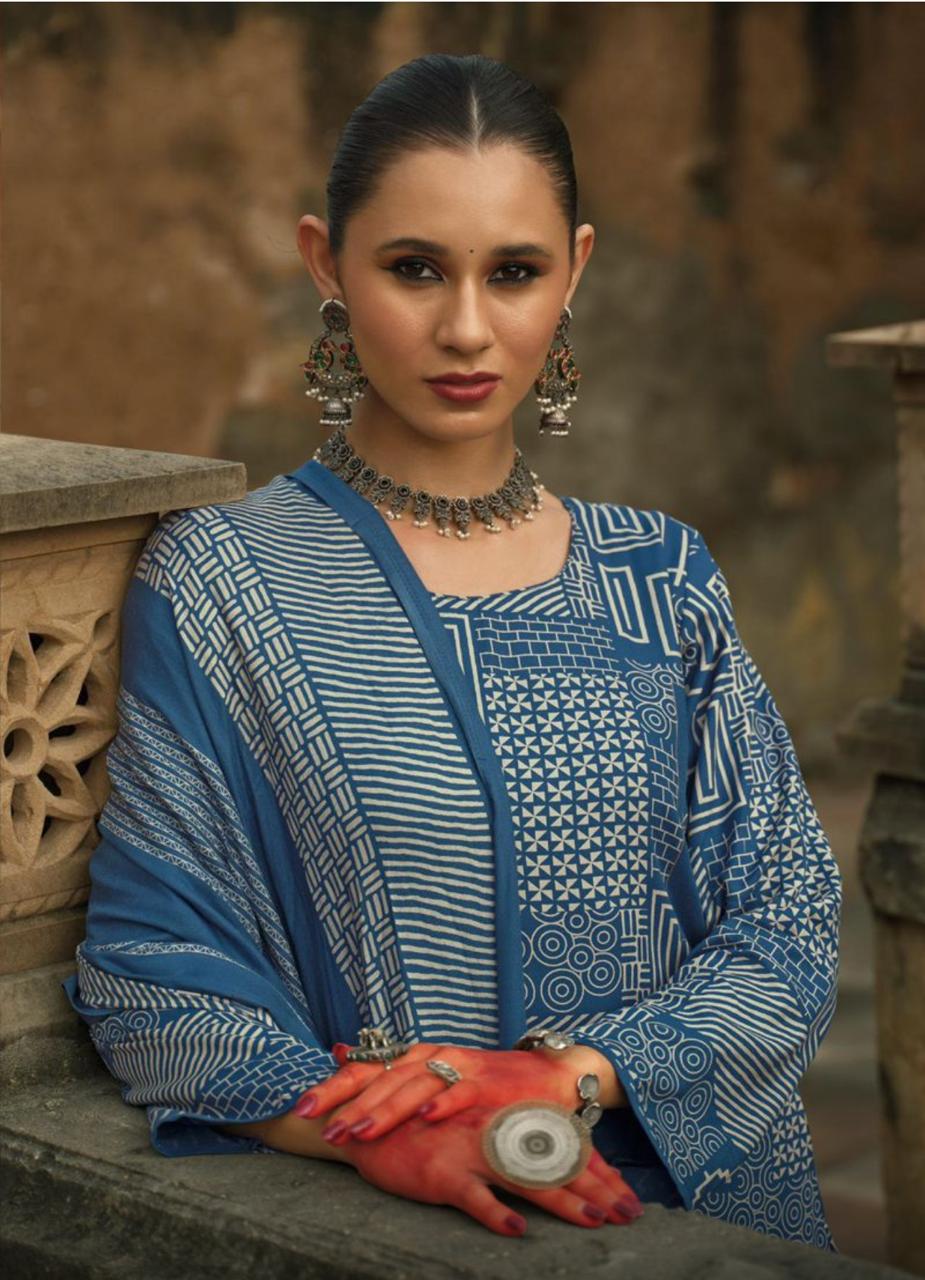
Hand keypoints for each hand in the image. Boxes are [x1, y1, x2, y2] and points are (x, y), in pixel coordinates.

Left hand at [291, 1041, 593, 1143]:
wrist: (547, 1075)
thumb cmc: (484, 1082)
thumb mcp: (433, 1071)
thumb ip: (387, 1068)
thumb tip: (337, 1052)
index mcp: (417, 1055)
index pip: (368, 1067)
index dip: (335, 1086)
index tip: (303, 1108)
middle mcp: (435, 1056)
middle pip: (384, 1078)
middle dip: (350, 1103)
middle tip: (322, 1127)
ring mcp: (462, 1068)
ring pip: (415, 1087)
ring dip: (386, 1110)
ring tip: (359, 1132)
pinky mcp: (489, 1084)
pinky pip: (462, 1093)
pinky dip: (443, 1104)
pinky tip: (424, 1119)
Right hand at [338, 1104, 644, 1236]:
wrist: (367, 1118)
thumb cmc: (422, 1126)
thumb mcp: (469, 1127)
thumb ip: (505, 1139)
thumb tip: (543, 1163)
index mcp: (503, 1120)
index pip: (558, 1146)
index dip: (596, 1172)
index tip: (627, 1198)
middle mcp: (493, 1131)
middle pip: (553, 1162)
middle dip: (594, 1189)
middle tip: (629, 1214)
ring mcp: (469, 1150)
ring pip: (523, 1177)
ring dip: (560, 1199)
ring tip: (592, 1220)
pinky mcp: (442, 1172)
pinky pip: (473, 1196)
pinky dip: (495, 1213)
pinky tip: (517, 1230)